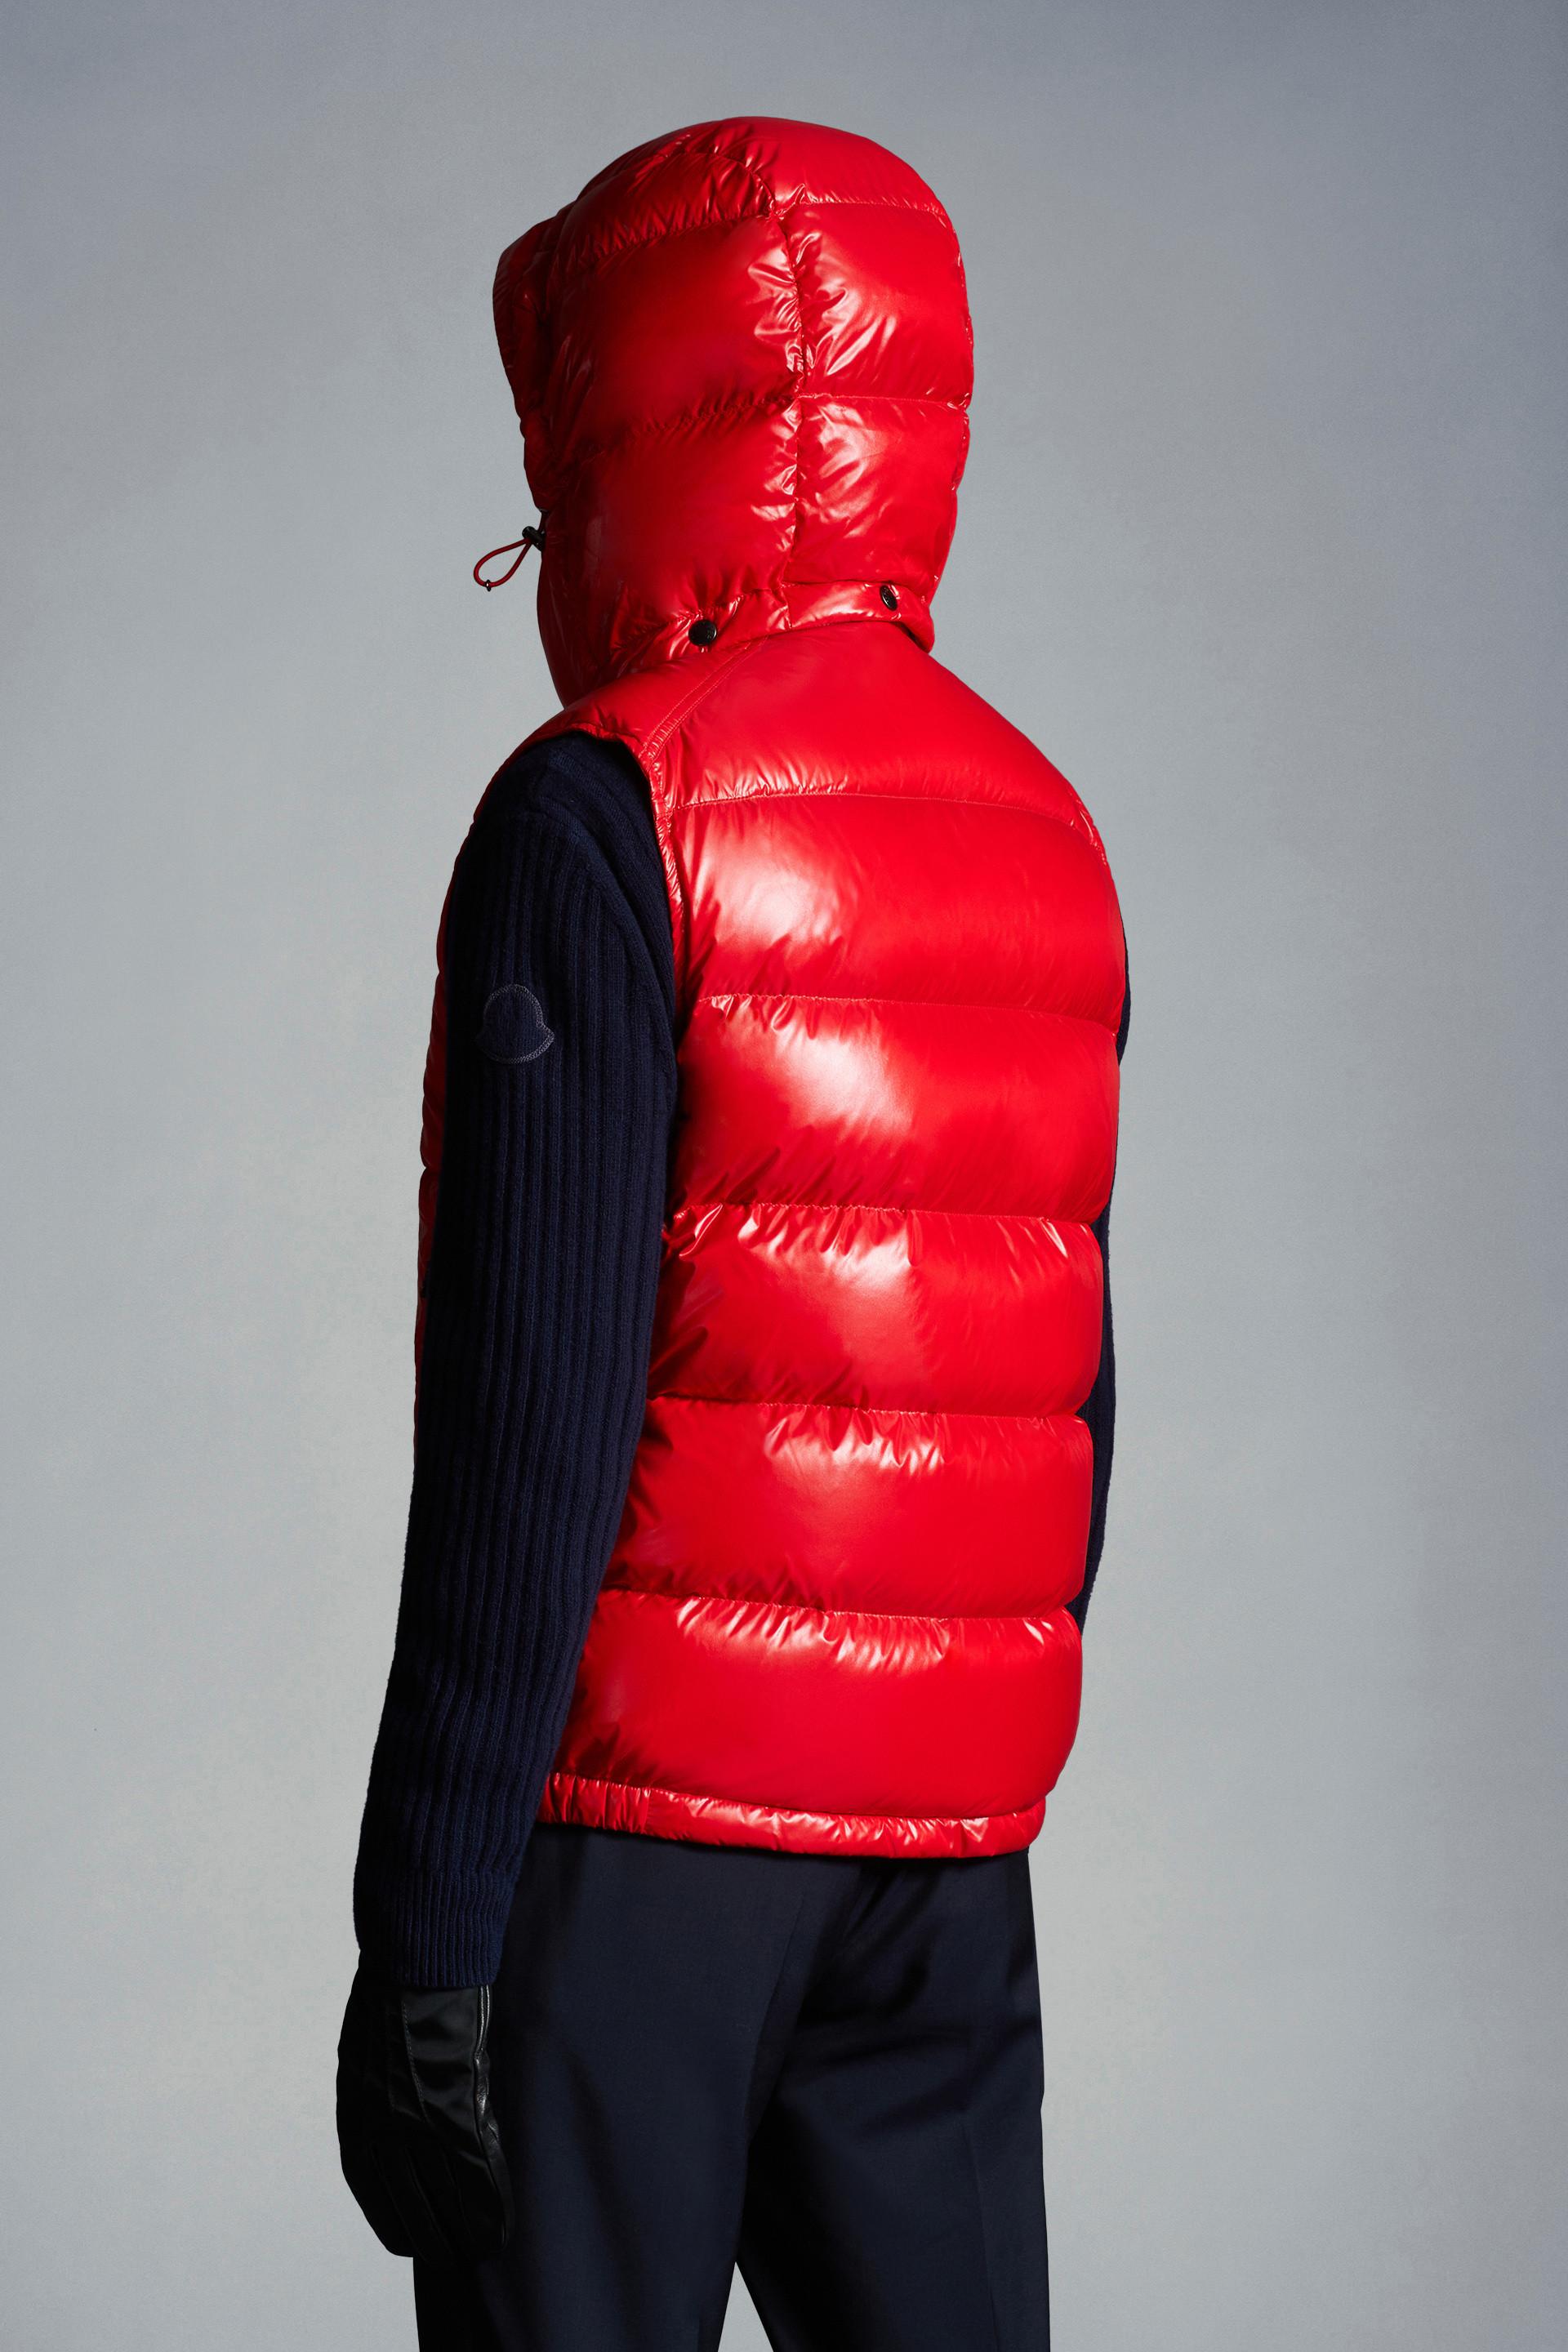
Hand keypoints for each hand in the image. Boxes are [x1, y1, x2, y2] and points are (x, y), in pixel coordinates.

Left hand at [336, 1963, 514, 2265]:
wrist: (421, 1943)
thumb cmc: (401, 1978)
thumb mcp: (371, 2041)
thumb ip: (382, 2086)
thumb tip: (403, 2116)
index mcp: (354, 2104)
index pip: (369, 2183)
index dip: (391, 2215)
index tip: (408, 2236)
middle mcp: (377, 2119)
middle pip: (403, 2199)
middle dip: (427, 2233)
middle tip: (450, 2254)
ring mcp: (416, 2114)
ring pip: (440, 2194)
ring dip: (461, 2228)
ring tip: (480, 2249)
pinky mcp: (455, 2102)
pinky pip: (473, 2169)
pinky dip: (487, 2200)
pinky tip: (500, 2220)